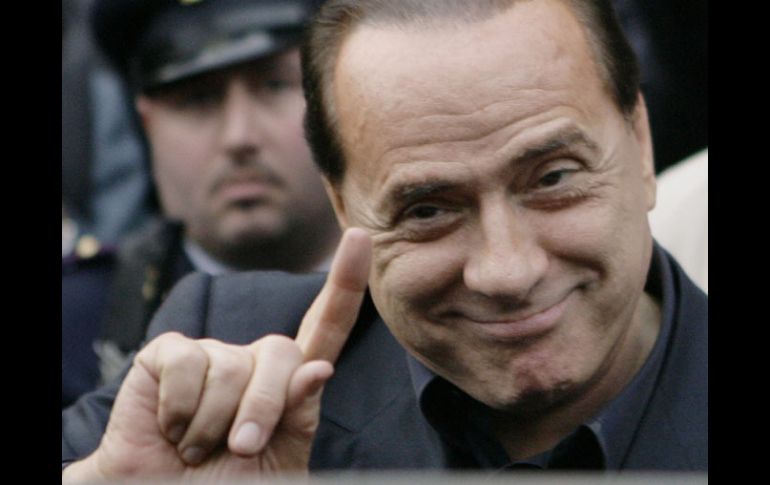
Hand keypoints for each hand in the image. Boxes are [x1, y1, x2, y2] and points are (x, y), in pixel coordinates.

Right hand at [63, 228, 372, 481]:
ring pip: (230, 366)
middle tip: (239, 451)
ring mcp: (210, 354)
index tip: (361, 237)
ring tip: (196, 447)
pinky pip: (185, 363)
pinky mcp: (168, 355)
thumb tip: (318, 368)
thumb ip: (299, 418)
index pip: (325, 326)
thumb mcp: (278, 461)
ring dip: (213, 423)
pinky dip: (180, 409)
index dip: (345, 283)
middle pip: (281, 353)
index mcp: (288, 383)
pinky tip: (172, 428)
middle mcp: (252, 360)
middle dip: (263, 408)